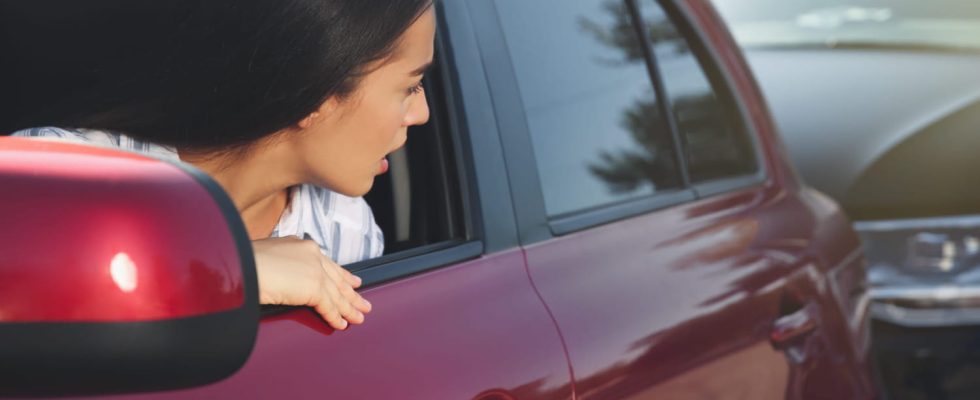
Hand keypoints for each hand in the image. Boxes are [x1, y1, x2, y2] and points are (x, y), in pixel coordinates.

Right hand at [252, 236, 372, 329]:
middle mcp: (312, 254)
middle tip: (363, 302)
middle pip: (337, 279)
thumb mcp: (267, 256)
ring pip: (337, 294)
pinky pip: (328, 306)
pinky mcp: (313, 288)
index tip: (353, 281)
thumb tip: (281, 275)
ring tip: (359, 317)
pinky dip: (335, 317)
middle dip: (351, 293)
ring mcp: (314, 270)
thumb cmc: (243, 261)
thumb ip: (281, 264)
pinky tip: (342, 324)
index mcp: (302, 245)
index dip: (342, 275)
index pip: (328, 263)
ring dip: (349, 308)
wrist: (239, 264)